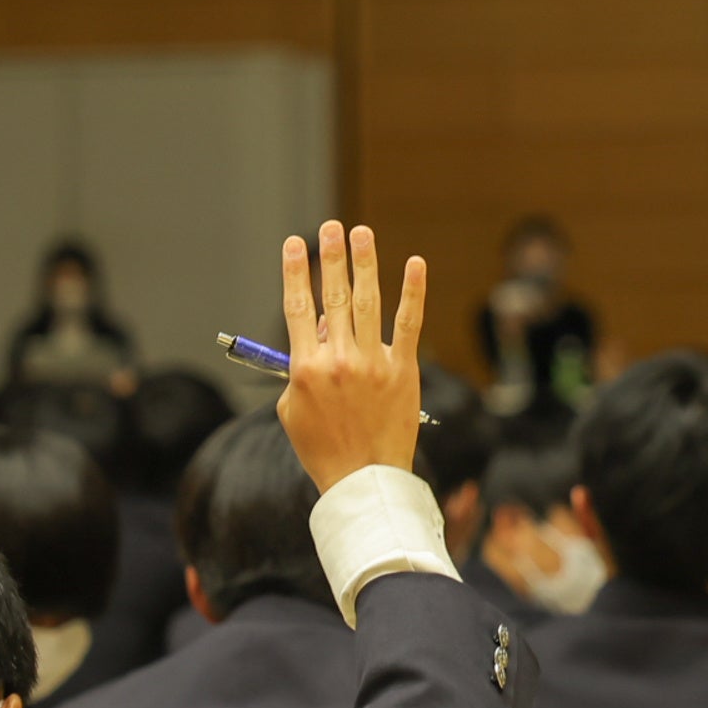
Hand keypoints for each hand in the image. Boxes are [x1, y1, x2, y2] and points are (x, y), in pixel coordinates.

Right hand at [277, 221, 425, 492]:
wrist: (364, 480)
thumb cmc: (324, 449)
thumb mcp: (293, 411)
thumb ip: (299, 369)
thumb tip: (319, 328)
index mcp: (306, 369)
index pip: (297, 307)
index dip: (296, 272)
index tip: (295, 243)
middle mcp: (338, 360)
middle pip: (333, 296)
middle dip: (331, 257)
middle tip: (330, 227)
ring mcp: (373, 363)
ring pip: (368, 302)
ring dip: (364, 263)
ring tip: (360, 233)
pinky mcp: (403, 370)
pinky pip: (409, 323)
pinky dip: (413, 291)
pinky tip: (414, 263)